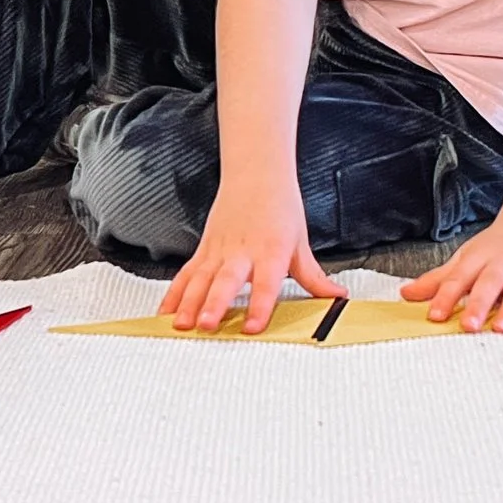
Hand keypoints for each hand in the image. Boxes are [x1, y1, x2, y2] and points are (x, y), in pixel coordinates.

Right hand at [160, 178, 345, 333]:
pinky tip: (165, 313)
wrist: (256, 174)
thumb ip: (313, 276)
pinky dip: (174, 294)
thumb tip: (337, 298)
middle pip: (226, 280)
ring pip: (200, 278)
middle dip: (215, 304)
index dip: (260, 305)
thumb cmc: (279, 207)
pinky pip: (186, 274)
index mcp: (270, 251)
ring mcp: (218, 250)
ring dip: (189, 302)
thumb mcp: (300, 242)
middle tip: (207, 325)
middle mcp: (242, 251)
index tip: (253, 327)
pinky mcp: (204, 250)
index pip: (266, 283)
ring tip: (181, 324)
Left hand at [400, 211, 502, 332]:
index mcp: (479, 257)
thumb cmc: (496, 248)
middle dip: (479, 304)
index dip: (446, 296)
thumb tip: (405, 295)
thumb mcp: (466, 259)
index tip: (435, 316)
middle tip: (469, 327)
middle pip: (489, 282)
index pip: (459, 277)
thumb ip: (439, 280)